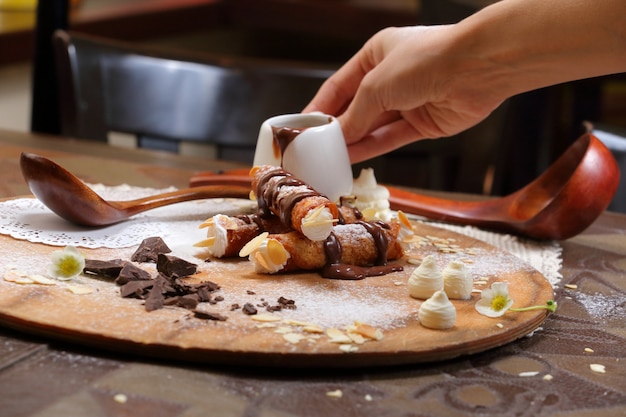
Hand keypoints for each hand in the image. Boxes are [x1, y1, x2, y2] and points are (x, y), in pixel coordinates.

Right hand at [304, 25, 504, 162]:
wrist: (477, 67)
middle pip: (356, 107)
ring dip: (352, 142)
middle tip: (314, 148)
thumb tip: (338, 136)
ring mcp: (408, 101)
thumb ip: (354, 114)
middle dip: (336, 128)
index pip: (340, 84)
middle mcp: (391, 77)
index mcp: (377, 54)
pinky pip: (390, 138)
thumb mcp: (376, 84)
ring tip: (328, 158)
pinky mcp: (423, 123)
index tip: (303, 126)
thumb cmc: (426, 59)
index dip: (321, 106)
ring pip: (373, 126)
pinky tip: (352, 157)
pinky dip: (371, 148)